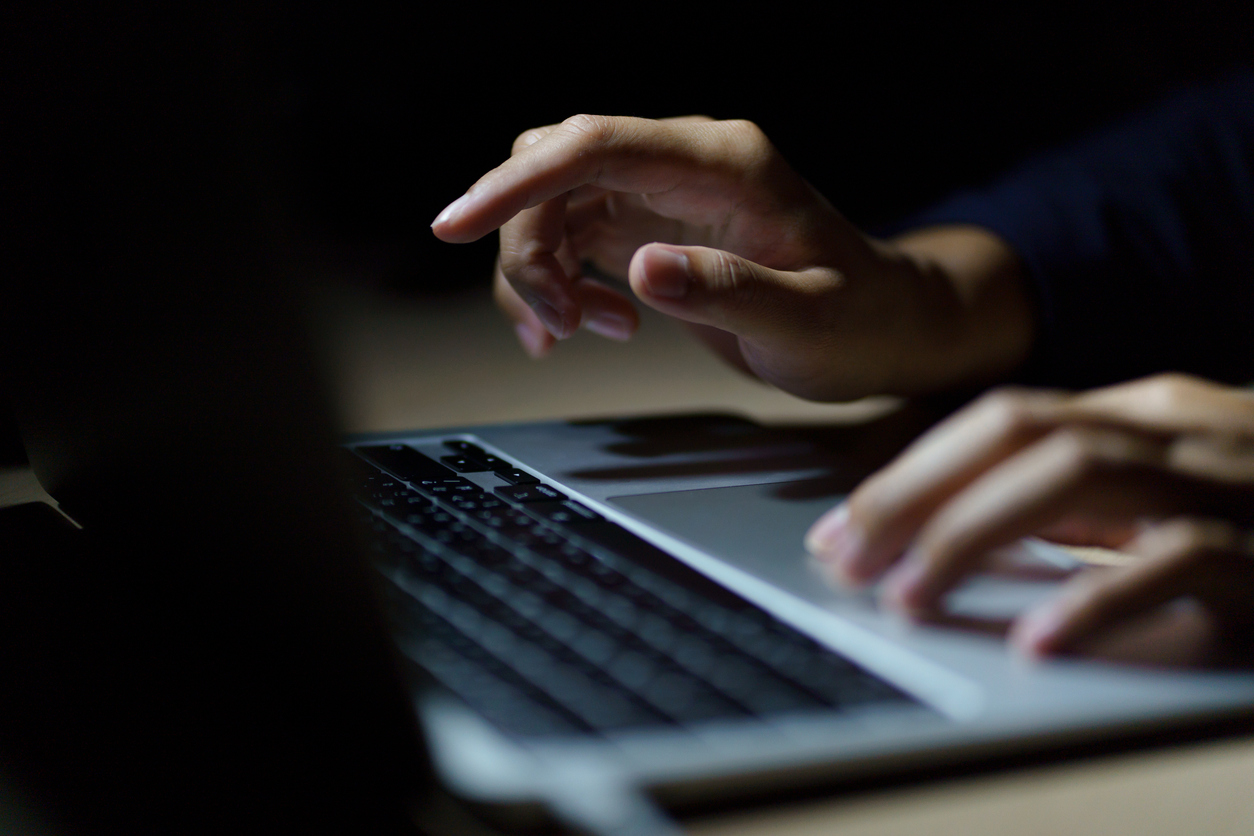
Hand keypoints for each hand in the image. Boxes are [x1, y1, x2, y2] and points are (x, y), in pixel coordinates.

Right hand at [432, 115, 1033, 399]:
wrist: (879, 327)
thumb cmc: (857, 321)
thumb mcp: (808, 320)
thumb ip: (730, 291)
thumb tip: (642, 270)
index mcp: (723, 164)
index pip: (596, 146)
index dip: (518, 181)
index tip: (456, 224)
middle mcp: (682, 165)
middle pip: (555, 170)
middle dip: (527, 246)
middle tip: (555, 326)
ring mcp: (659, 193)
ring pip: (550, 206)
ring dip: (537, 273)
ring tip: (576, 334)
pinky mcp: (646, 225)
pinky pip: (567, 238)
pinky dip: (555, 286)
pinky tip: (588, 327)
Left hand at [806, 373, 1253, 660]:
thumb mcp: (1164, 493)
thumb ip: (1080, 501)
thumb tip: (958, 526)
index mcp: (1143, 413)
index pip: (999, 420)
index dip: (909, 470)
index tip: (842, 530)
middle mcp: (1178, 429)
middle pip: (1017, 433)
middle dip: (915, 494)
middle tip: (848, 562)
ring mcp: (1229, 482)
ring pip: (1077, 474)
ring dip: (973, 535)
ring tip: (908, 598)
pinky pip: (1179, 561)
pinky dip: (1097, 599)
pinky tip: (1034, 642)